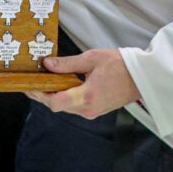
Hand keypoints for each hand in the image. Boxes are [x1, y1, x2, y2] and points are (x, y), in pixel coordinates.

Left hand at [25, 49, 140, 119]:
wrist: (142, 77)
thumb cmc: (120, 66)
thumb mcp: (91, 59)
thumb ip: (67, 63)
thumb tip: (47, 64)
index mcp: (87, 96)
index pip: (55, 103)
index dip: (40, 95)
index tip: (30, 85)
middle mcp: (88, 109)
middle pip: (58, 106)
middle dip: (43, 95)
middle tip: (31, 82)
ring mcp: (92, 112)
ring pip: (65, 107)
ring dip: (54, 96)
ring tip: (43, 82)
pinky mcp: (96, 110)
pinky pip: (75, 106)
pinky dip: (65, 97)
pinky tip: (60, 86)